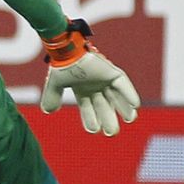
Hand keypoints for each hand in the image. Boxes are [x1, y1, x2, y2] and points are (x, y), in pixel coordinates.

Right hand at [40, 19, 140, 135]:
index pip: (87, 107)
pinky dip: (129, 94)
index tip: (94, 131)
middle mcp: (95, 85)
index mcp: (82, 89)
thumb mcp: (55, 84)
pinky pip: (123, 84)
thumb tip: (48, 111)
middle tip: (112, 133)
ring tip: (130, 119)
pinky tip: (135, 105)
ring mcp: (104, 79)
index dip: (90, 119)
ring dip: (124, 108)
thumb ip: (52, 97)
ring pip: (116, 97)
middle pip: (104, 105)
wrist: (68, 50)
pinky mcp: (112, 72)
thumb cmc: (61, 64)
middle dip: (108, 118)